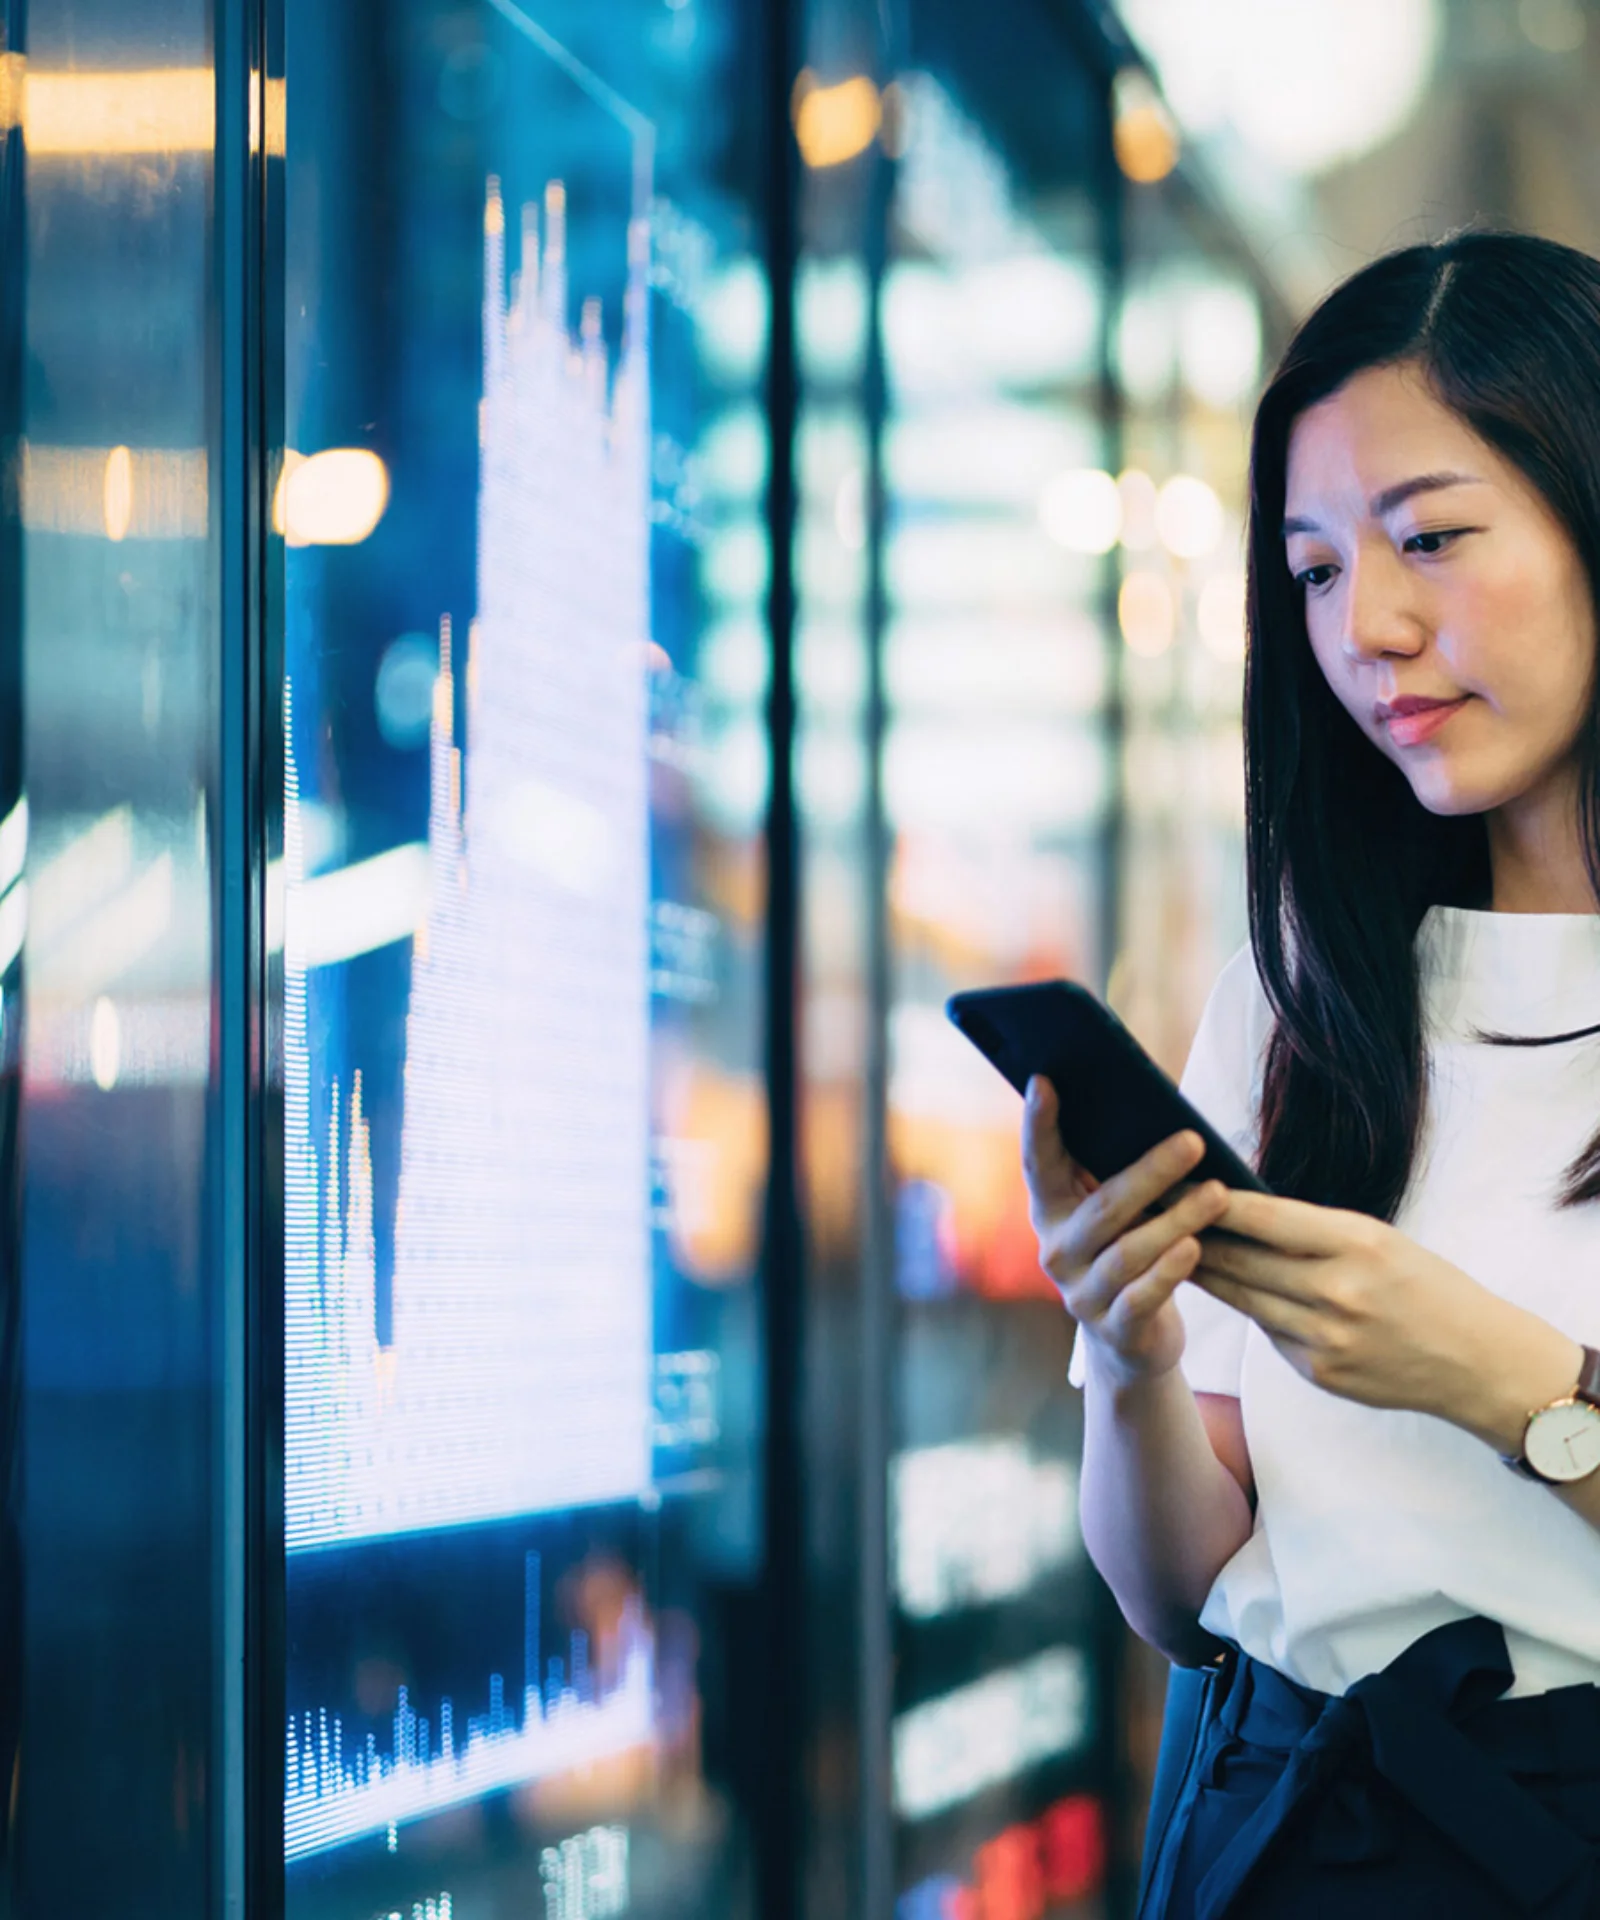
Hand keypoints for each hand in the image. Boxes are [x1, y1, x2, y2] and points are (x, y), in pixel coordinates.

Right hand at [1022, 1076, 1228, 1389]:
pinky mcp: (1112, 1329)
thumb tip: (1162, 1114)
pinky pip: (1141, 1297)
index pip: (1038, 1162)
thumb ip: (1117, 1172)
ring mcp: (1080, 1293)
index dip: (1038, 1124)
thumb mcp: (1116, 1214)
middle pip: (1103, 1207)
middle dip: (1150, 1172)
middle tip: (1194, 1141)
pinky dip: (1169, 1272)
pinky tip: (1194, 1248)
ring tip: (1217, 1195)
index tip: (1044, 1080)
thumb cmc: (1131, 1251)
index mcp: (1050, 1211)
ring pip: (1127, 1252)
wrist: (1131, 1340)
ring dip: (1175, 1220)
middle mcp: (1055, 1250)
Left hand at [1194, 1191, 1581, 1441]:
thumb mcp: (1380, 1240)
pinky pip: (1268, 1333)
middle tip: (1151, 1216)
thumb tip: (1242, 1213)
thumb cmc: (1426, 1287)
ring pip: (1244, 1299)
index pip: (1266, 1217)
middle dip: (1192, 1236)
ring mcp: (1326, 1338)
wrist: (1476, 1362)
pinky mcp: (1319, 1372)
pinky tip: (1229, 1292)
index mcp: (1356, 1244)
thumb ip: (1315, 1232)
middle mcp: (1337, 1291)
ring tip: (1168, 1249)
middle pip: (1242, 1260)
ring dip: (1205, 1273)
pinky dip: (1251, 1311)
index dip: (1214, 1201)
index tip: (1175, 1184)